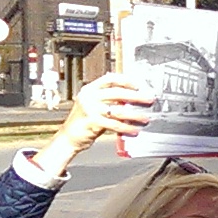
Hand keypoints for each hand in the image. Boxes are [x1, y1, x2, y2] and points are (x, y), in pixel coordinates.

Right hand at [31, 74, 153, 174]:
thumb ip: (108, 100)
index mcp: (90, 89)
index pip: (110, 79)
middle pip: (117, 93)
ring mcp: (90, 109)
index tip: (139, 85)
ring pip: (118, 110)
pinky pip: (114, 124)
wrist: (68, 137)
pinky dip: (126, 127)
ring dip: (134, 115)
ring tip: (145, 118)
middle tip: (148, 100)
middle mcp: (89, 97)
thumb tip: (131, 97)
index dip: (126, 80)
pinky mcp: (92, 122)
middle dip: (136, 96)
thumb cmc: (84, 122)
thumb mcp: (94, 105)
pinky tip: (134, 130)